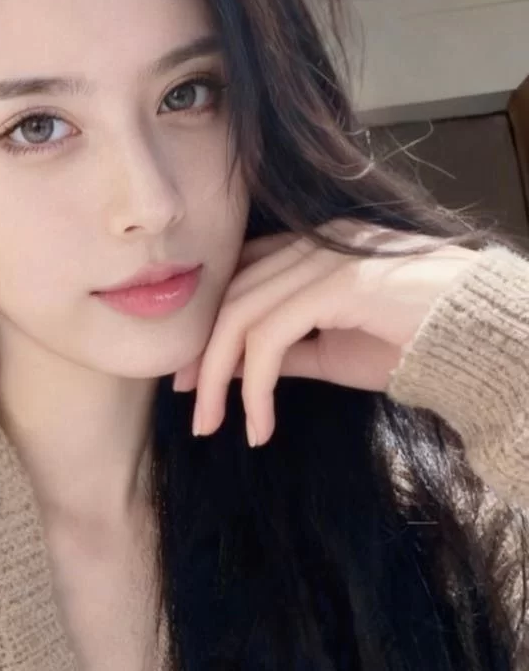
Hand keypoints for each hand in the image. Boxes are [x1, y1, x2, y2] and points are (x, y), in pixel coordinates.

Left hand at [171, 218, 482, 445]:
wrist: (480, 341)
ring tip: (213, 426)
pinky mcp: (339, 283)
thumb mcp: (332, 352)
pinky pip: (271, 336)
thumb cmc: (414, 343)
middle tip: (193, 409)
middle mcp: (313, 243)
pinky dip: (256, 386)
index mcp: (310, 249)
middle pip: (232, 297)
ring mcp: (326, 257)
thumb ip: (283, 352)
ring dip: (219, 377)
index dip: (207, 327)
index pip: (240, 279)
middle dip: (202, 356)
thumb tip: (231, 369)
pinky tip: (260, 427)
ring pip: (242, 315)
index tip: (189, 378)